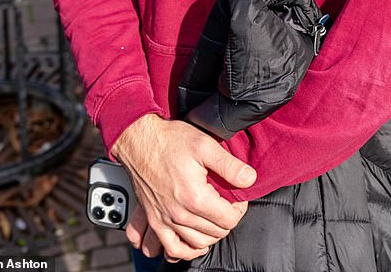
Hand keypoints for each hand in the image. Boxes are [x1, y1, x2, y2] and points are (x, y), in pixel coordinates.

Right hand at [111, 114, 254, 262]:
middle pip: (215, 234)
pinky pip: (172, 249)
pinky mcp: (154, 220)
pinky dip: (186, 250)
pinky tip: (195, 240)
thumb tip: (250, 179)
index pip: (229, 220)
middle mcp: (179, 214)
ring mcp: (165, 220)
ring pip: (197, 243)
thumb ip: (230, 165)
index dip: (239, 209)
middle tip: (227, 204)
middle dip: (227, 220)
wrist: (140, 140)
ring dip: (211, 235)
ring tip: (215, 219)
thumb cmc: (170, 140)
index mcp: (195, 197)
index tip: (238, 197)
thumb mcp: (205, 145)